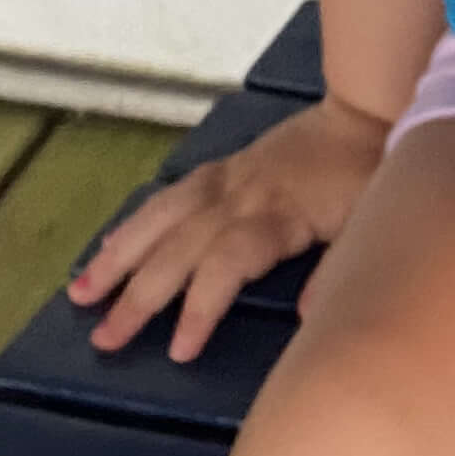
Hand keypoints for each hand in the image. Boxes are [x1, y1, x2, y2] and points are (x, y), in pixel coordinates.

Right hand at [68, 98, 391, 362]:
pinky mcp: (224, 167)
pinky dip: (136, 223)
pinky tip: (110, 245)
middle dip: (138, 299)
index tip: (178, 350)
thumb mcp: (370, 219)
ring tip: (80, 294)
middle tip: (103, 341)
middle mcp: (239, 199)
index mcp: (276, 217)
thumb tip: (310, 319)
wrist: (370, 105)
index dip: (199, 309)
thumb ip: (339, 269)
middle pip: (177, 252)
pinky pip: (169, 196)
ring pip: (159, 220)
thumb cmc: (374, 169)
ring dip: (118, 258)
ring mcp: (227, 180)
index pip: (224, 268)